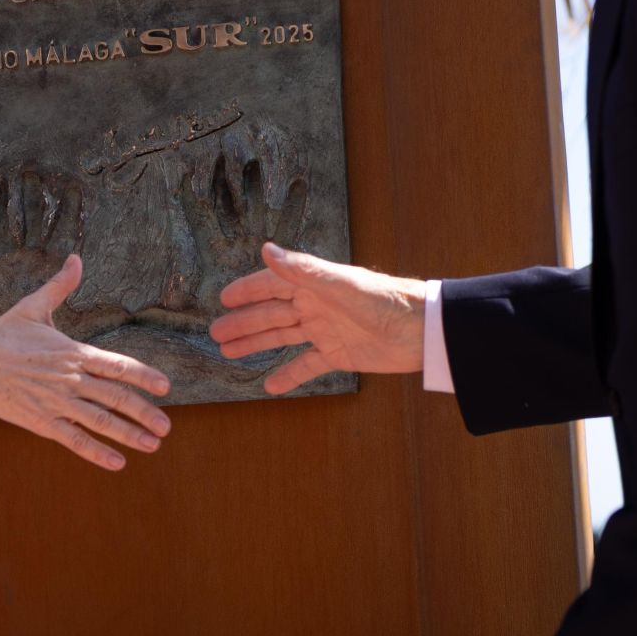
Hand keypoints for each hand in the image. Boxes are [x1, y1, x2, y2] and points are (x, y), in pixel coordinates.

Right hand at [0, 256, 171, 469]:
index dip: (143, 376)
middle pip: (115, 397)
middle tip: (167, 427)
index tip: (165, 387)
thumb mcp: (34, 306)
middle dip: (144, 413)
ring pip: (99, 421)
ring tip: (152, 445)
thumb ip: (60, 286)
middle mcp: (69, 378)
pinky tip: (117, 463)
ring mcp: (56, 402)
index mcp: (72, 351)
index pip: (117, 365)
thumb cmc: (3, 333)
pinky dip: (96, 452)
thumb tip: (76, 258)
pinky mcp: (40, 421)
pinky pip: (74, 439)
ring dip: (128, 435)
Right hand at [209, 242, 425, 393]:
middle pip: (271, 314)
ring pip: (282, 338)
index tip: (223, 299)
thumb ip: (302, 269)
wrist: (421, 331)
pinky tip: (270, 385)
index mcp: (313, 285)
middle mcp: (315, 306)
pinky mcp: (338, 355)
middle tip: (215, 333)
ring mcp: (325, 331)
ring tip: (228, 353)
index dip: (247, 291)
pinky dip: (289, 375)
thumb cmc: (384, 300)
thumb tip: (266, 249)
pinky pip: (307, 365)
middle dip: (243, 323)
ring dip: (256, 344)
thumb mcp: (339, 284)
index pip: (271, 285)